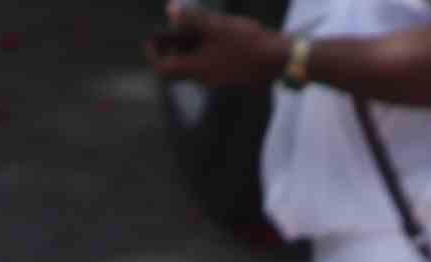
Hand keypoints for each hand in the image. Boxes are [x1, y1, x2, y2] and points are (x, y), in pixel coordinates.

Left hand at [148, 8, 289, 88]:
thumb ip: (192, 19)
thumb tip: (170, 11)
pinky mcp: (232, 79)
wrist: (279, 60)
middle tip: (174, 31)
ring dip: (190, 50)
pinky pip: (210, 67)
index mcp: (196, 69)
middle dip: (171, 50)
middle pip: (177, 70)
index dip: (153, 54)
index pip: (162, 69)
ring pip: (195, 67)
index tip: (151, 40)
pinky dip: (205, 54)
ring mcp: (219, 82)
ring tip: (198, 29)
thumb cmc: (246, 42)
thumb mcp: (216, 26)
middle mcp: (205, 80)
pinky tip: (217, 38)